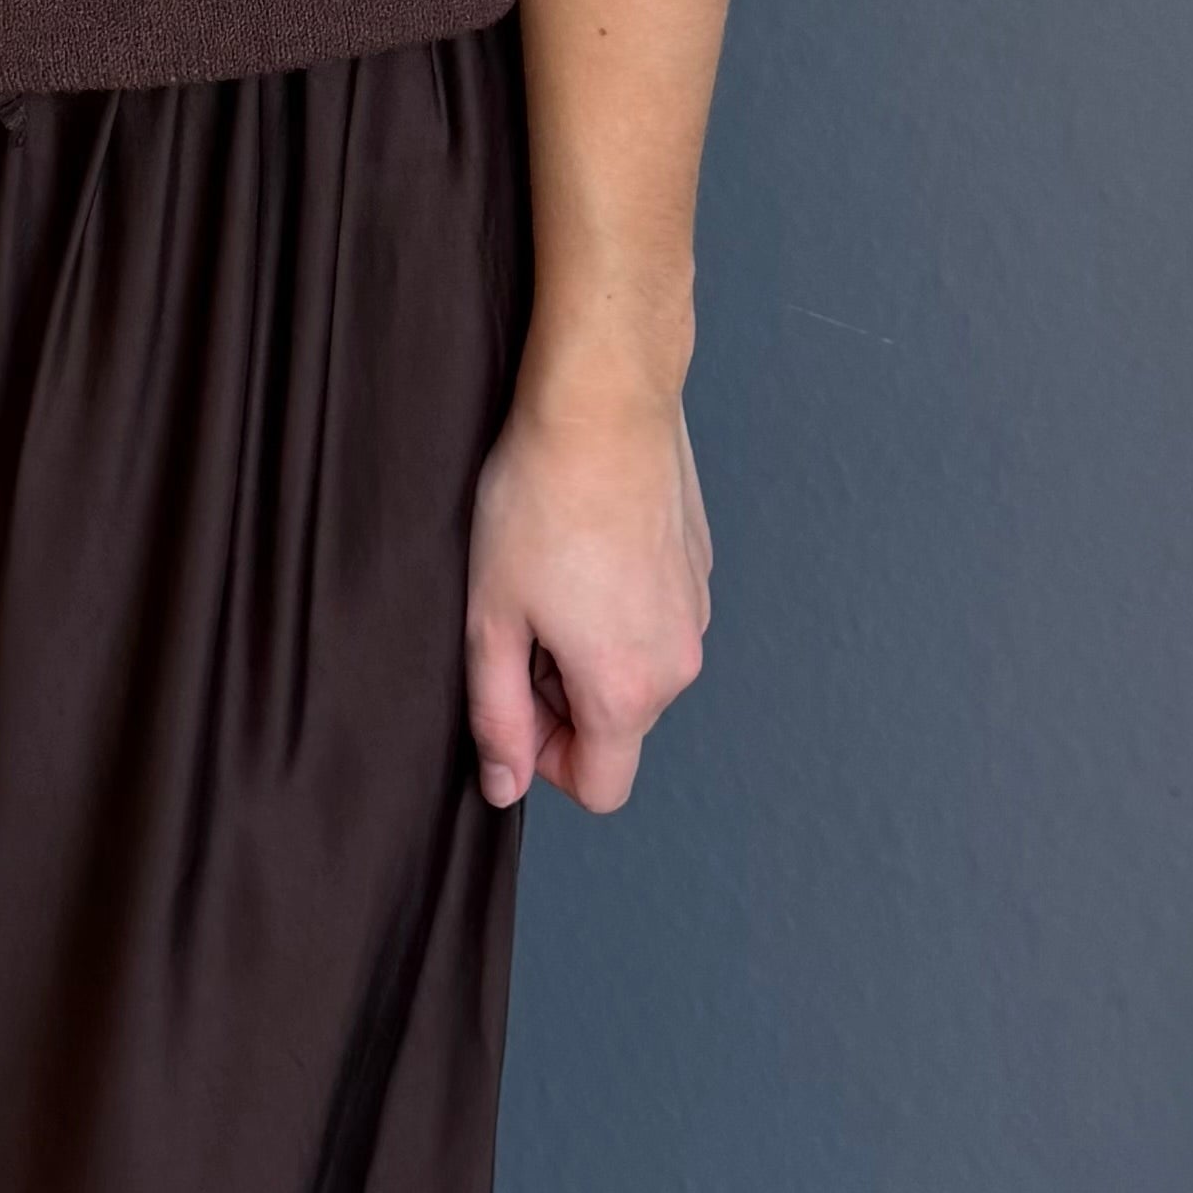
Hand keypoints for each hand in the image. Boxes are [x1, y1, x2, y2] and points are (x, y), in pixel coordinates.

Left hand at [463, 363, 709, 812]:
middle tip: (517, 623)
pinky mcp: (700, 571)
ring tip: (547, 578)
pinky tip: (581, 548)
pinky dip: (617, 609)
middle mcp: (678, 663)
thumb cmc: (539, 501)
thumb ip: (496, 716)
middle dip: (561, 699)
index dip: (545, 761)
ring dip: (589, 652)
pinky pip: (655, 622)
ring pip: (637, 673)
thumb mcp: (492, 618)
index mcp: (626, 689)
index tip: (511, 700)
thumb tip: (505, 784)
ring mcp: (697, 614)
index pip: (602, 788)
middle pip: (619, 729)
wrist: (604, 404)